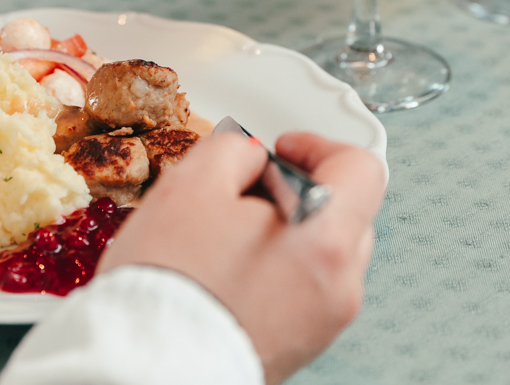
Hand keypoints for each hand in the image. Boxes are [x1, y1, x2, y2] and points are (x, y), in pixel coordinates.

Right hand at [100, 131, 385, 383]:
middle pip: (346, 214)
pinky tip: (229, 274)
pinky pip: (303, 294)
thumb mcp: (191, 184)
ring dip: (287, 236)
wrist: (149, 366)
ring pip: (323, 257)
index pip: (360, 169)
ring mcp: (322, 323)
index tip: (282, 150)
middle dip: (300, 192)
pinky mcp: (300, 348)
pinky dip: (277, 275)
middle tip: (249, 192)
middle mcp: (338, 286)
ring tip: (229, 239)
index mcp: (326, 239)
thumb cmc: (172, 283)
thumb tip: (250, 156)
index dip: (317, 145)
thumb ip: (234, 150)